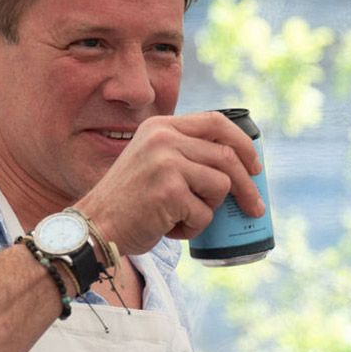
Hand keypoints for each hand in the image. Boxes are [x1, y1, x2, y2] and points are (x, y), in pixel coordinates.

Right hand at [74, 112, 264, 255]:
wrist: (95, 226)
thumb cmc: (128, 202)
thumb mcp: (152, 162)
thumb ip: (183, 154)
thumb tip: (238, 167)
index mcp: (161, 127)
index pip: (215, 122)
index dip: (243, 143)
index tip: (255, 166)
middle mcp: (163, 138)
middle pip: (226, 156)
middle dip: (247, 186)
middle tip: (255, 208)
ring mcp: (166, 163)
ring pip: (220, 186)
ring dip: (208, 210)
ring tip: (181, 217)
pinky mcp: (170, 191)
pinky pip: (204, 213)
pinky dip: (192, 229)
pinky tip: (168, 227)